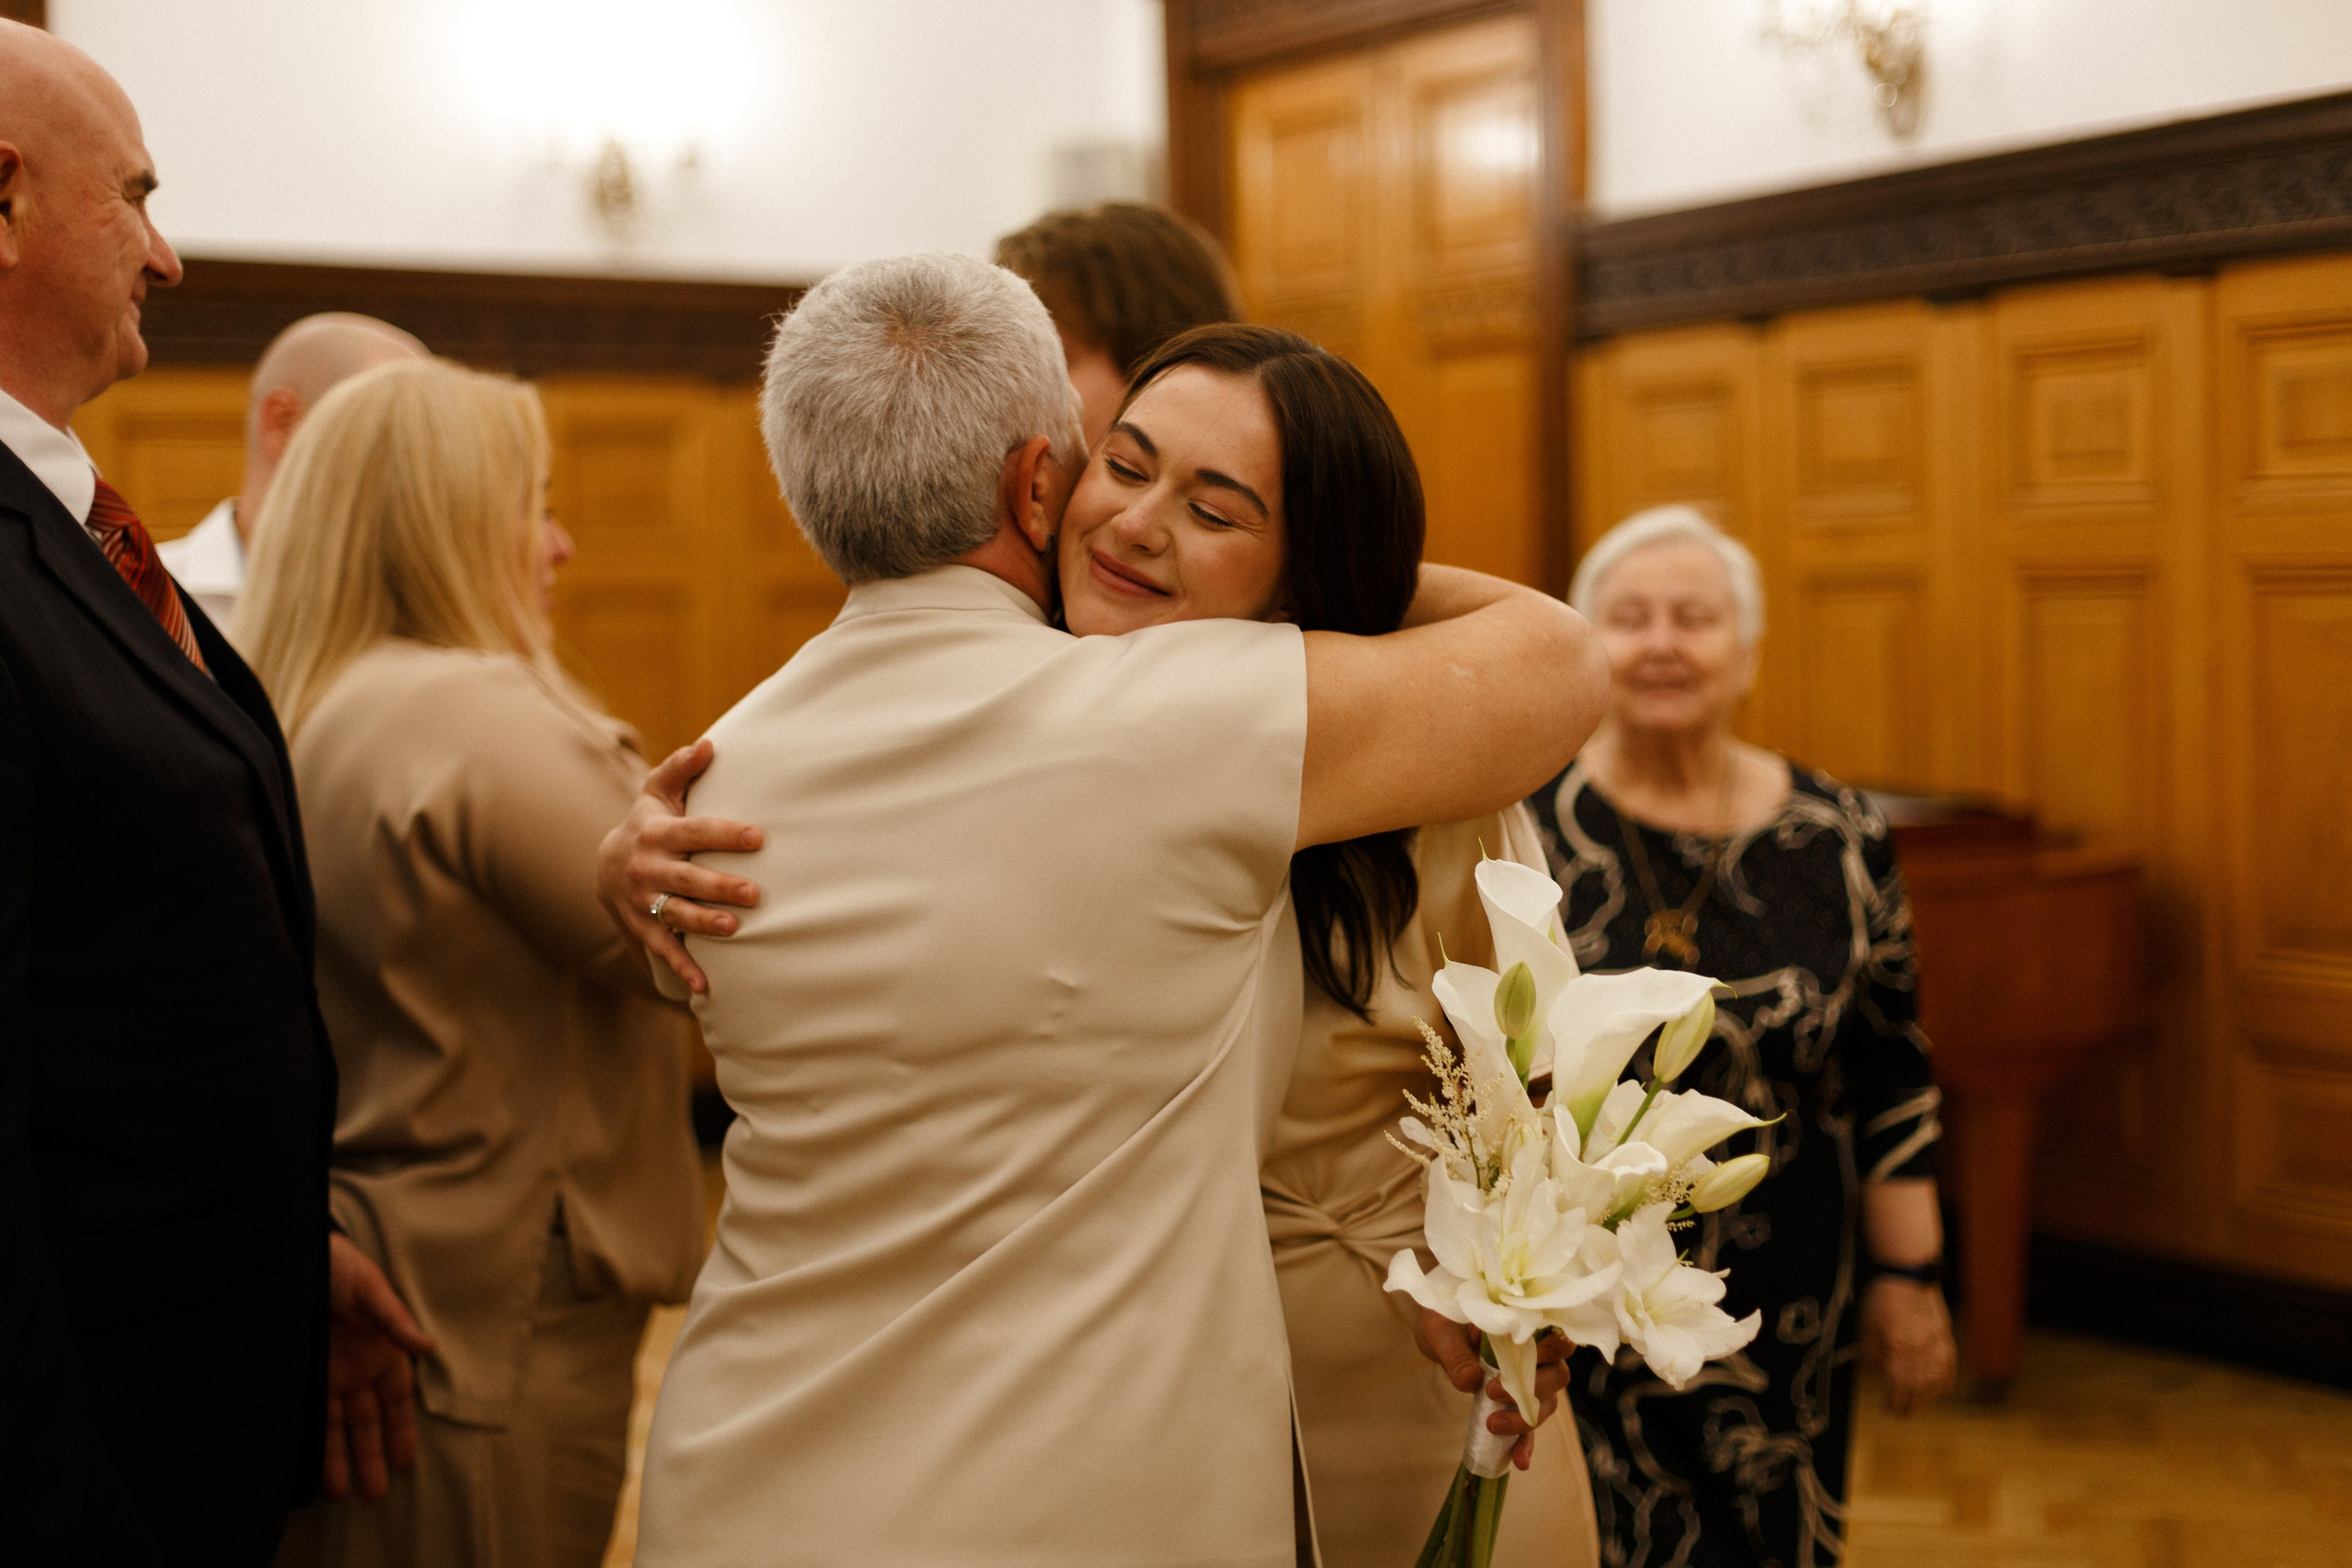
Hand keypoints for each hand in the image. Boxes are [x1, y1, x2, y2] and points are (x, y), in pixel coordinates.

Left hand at [323, 1233, 434, 1502]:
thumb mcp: (369, 1289)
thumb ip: (393, 1319)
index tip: (404, 1462)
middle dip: (372, 1455)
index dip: (400, 1431)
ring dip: (342, 1458)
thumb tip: (427, 1345)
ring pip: (338, 1427)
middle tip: (374, 1493)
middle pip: (368, 1422)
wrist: (289, 1258)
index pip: (396, 1401)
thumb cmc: (338, 1266)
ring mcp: (330, 1376)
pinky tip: (316, 1468)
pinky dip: (315, 1442)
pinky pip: (311, 1416)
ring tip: (344, 1492)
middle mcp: (359, 1370)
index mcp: (383, 1350)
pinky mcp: (303, 1378)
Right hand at [595, 738, 764, 994]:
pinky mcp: (642, 928)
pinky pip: (663, 949)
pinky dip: (683, 967)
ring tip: (733, 929)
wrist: (607, 864)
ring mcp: (643, 900)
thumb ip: (682, 769)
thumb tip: (709, 744)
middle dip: (719, 885)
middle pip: (687, 877)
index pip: (694, 831)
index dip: (725, 833)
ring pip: (675, 914)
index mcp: (655, 832)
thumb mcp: (658, 792)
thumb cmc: (649, 822)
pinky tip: (706, 986)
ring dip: (703, 924)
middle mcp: (646, 868)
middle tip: (755, 893)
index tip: (759, 836)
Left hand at [1414, 1309, 1570, 1470]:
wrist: (1439, 1337)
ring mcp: (1529, 1383)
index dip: (1552, 1349)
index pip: (1558, 1337)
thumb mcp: (1440, 1331)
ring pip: (1546, 1404)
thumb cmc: (1446, 1323)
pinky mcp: (1515, 1407)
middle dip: (1532, 1389)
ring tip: (1492, 1425)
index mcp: (1525, 1328)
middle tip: (1493, 1392)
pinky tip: (1519, 1462)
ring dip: (1524, 1419)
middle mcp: (1537, 1355)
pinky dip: (1525, 1445)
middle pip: (1557, 1376)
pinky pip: (1528, 1428)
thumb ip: (1455, 1353)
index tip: (1528, 1356)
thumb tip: (1469, 1381)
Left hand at [1861, 1276, 1956, 1414]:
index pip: (1898, 1384)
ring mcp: (1937, 1344)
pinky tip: (1939, 1389)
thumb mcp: (1866, 1326)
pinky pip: (1949, 1366)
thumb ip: (1871, 1354)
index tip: (1888, 1409)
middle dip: (1910, 1403)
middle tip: (1902, 1413)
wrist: (1909, 1275)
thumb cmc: (1883, 1299)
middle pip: (1918, 1387)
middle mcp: (1921, 1349)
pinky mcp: (1947, 1337)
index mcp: (1899, 1347)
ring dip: (1927, 1397)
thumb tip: (1874, 1375)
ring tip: (1917, 1404)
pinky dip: (1944, 1381)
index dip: (1894, 1400)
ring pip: (1936, 1380)